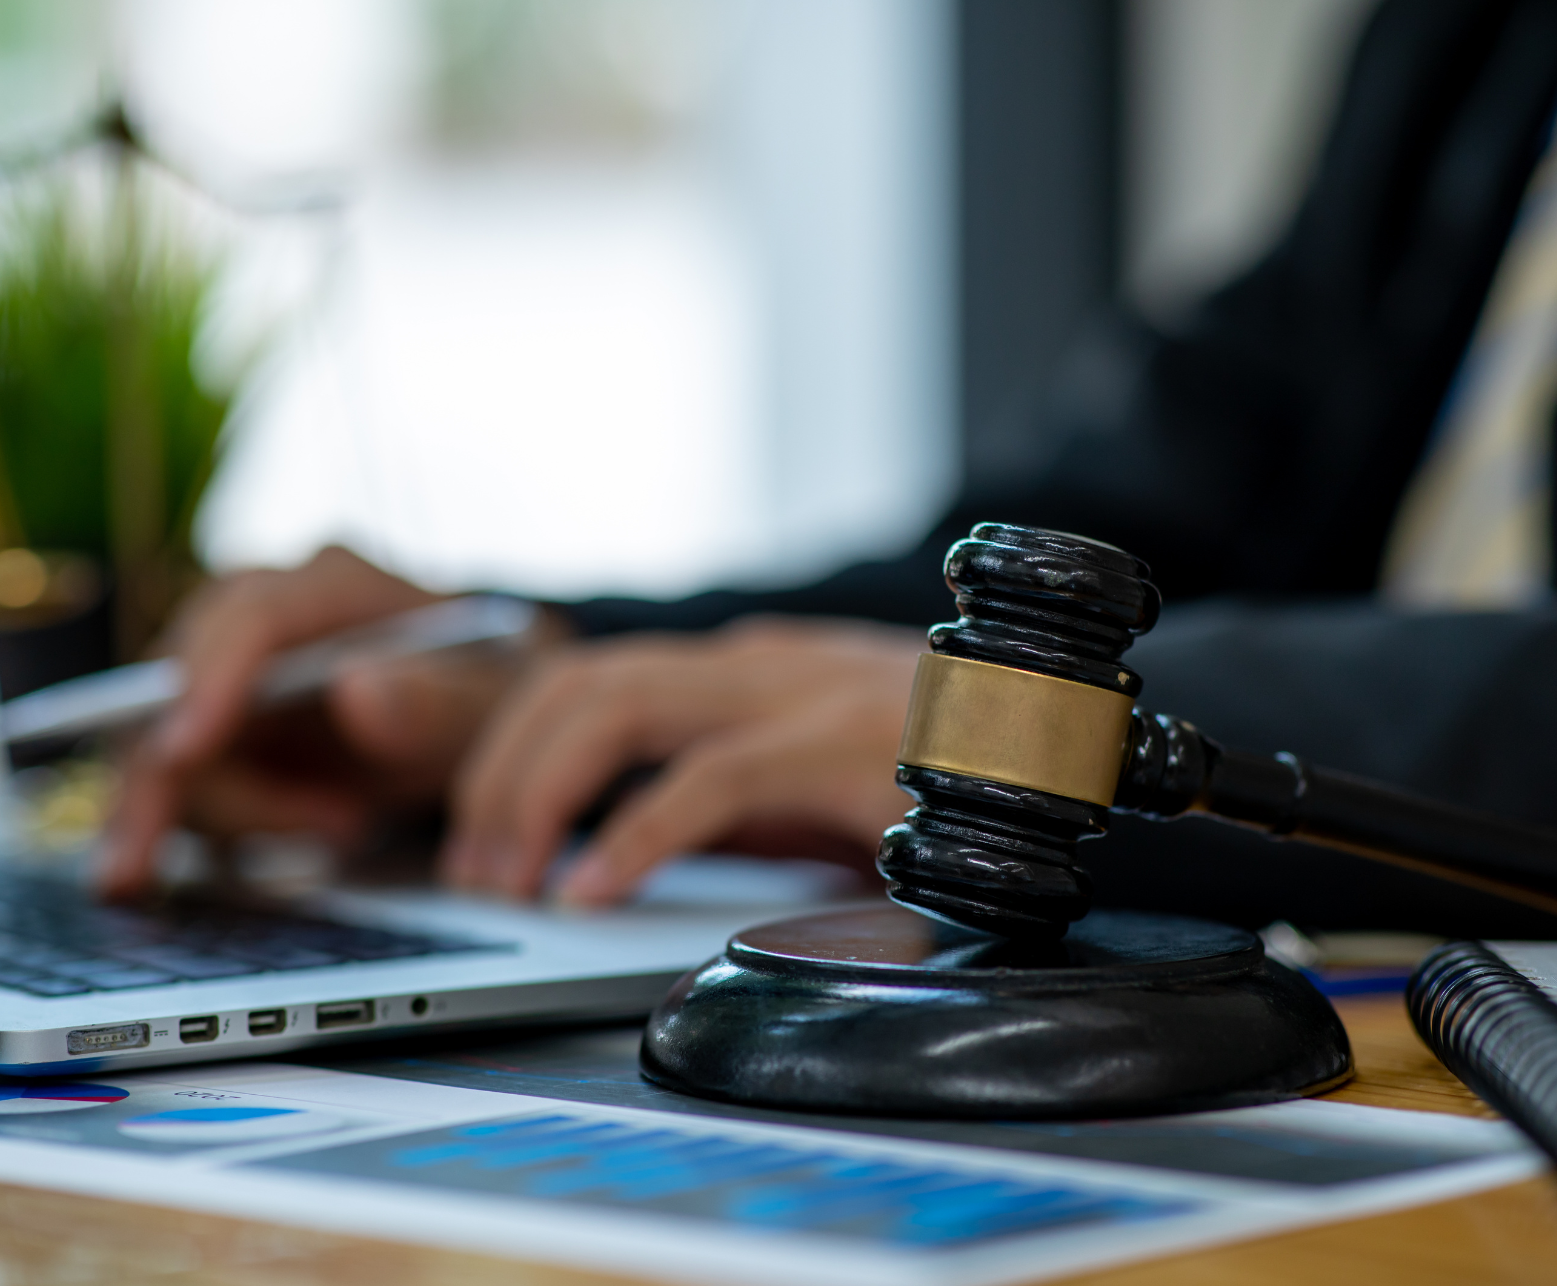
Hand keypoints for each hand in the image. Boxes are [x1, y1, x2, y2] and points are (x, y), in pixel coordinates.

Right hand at [100, 546, 545, 897]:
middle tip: (207, 853)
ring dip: (234, 811)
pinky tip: (272, 849)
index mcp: (335, 583)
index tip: (182, 753)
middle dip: (173, 775)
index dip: (207, 680)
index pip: (251, 616)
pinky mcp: (217, 724)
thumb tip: (358, 691)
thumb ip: (440, 700)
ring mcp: (231, 668)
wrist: (483, 715)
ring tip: (348, 825)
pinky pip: (172, 779)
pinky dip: (193, 829)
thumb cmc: (493, 693)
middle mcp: (266, 610)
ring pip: (162, 741)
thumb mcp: (494, 703)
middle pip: (173, 681)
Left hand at [441, 617, 922, 905]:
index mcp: (747, 672)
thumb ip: (736, 795)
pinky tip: (595, 891)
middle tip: (474, 868)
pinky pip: (703, 782)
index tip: (481, 838)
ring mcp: (795, 693)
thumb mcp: (823, 779)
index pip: (589, 680)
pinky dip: (630, 837)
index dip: (512, 754)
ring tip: (513, 880)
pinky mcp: (835, 742)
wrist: (1082, 745)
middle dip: (498, 774)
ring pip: (612, 707)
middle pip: (575, 683)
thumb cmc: (956, 772)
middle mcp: (756, 665)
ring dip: (538, 795)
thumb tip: (623, 850)